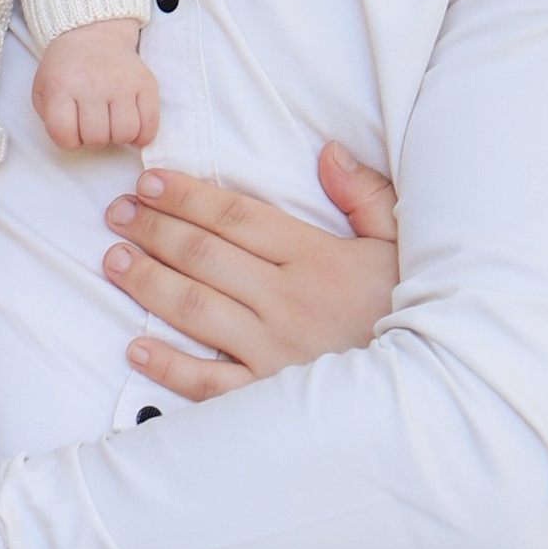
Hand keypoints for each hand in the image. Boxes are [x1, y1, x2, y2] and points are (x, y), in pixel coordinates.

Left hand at [33, 16, 161, 153]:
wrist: (92, 34)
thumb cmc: (66, 69)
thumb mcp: (43, 88)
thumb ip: (49, 117)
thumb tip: (73, 140)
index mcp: (61, 86)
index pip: (64, 134)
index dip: (68, 141)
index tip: (71, 131)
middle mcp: (92, 84)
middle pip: (97, 138)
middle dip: (93, 138)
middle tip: (92, 124)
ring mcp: (122, 83)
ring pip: (125, 134)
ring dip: (117, 137)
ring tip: (111, 124)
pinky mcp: (145, 83)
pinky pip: (150, 125)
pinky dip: (142, 135)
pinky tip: (132, 127)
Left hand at [104, 142, 399, 401]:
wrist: (434, 389)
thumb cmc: (411, 310)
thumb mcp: (401, 243)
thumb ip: (365, 194)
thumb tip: (327, 151)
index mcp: (317, 258)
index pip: (237, 216)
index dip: (187, 196)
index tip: (150, 182)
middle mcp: (288, 301)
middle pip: (205, 256)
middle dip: (154, 229)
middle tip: (117, 213)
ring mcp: (276, 352)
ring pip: (197, 309)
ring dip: (148, 283)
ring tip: (113, 259)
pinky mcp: (269, 397)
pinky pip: (210, 383)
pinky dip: (170, 366)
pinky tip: (136, 347)